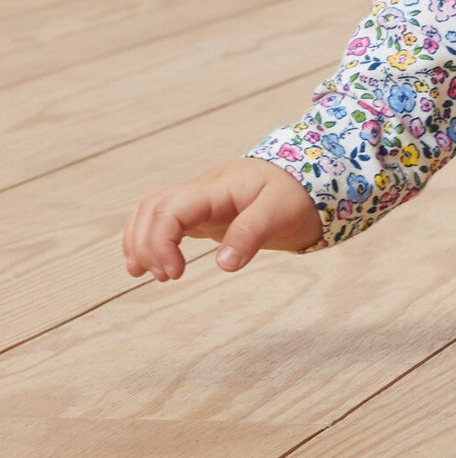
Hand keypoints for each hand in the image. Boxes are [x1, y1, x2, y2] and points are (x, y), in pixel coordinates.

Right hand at [123, 157, 321, 280]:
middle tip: (166, 277)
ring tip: (148, 273)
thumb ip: (251, 234)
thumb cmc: (298, 193)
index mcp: (218, 187)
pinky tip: (150, 263)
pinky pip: (165, 218)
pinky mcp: (205, 211)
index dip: (159, 242)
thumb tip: (223, 264)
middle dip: (146, 244)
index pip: (169, 208)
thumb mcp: (282, 212)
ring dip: (141, 239)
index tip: (174, 274)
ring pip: (152, 209)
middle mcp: (204, 189)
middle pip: (152, 207)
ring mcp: (202, 199)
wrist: (312, 180)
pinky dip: (151, 237)